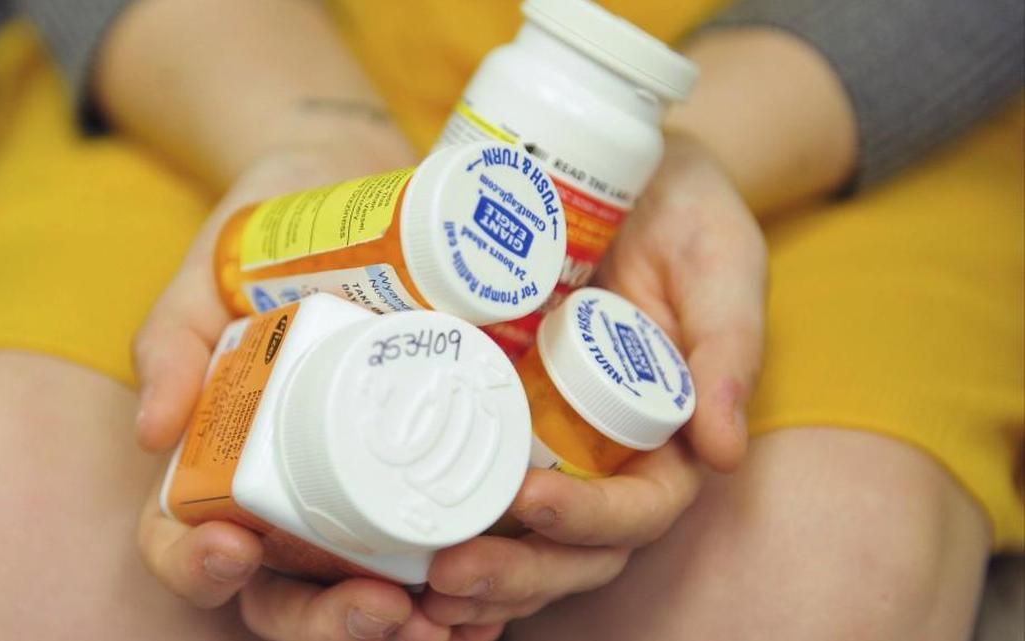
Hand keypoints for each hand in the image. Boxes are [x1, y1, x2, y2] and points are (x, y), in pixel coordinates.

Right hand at [132, 148, 447, 640]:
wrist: (355, 190)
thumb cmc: (267, 240)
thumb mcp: (203, 279)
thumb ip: (169, 340)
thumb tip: (154, 429)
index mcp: (219, 465)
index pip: (186, 543)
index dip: (196, 567)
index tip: (233, 547)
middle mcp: (286, 497)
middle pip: (286, 594)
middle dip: (327, 623)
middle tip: (381, 610)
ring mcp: (356, 495)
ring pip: (364, 592)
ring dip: (404, 628)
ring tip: (450, 624)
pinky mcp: (423, 477)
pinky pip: (434, 557)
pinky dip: (463, 599)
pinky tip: (491, 608)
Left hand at [421, 133, 766, 632]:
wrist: (614, 159)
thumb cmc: (683, 212)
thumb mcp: (719, 263)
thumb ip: (729, 346)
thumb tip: (721, 454)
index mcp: (665, 434)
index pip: (639, 510)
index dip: (590, 521)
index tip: (530, 503)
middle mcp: (604, 451)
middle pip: (570, 548)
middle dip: (516, 572)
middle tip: (448, 575)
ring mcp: (544, 435)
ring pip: (517, 534)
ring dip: (474, 570)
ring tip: (415, 576)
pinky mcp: (491, 403)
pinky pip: (466, 473)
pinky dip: (438, 522)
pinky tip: (390, 544)